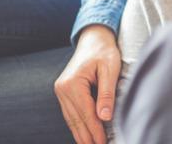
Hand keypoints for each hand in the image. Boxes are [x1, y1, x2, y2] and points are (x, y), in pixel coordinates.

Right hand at [54, 24, 121, 143]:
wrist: (94, 38)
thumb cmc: (104, 51)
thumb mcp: (110, 69)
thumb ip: (107, 93)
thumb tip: (104, 117)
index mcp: (73, 83)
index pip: (86, 113)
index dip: (96, 131)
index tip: (104, 143)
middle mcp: (62, 88)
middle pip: (76, 119)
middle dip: (87, 137)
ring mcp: (61, 91)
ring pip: (71, 119)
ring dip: (81, 134)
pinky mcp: (64, 92)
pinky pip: (70, 113)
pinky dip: (77, 125)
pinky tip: (84, 134)